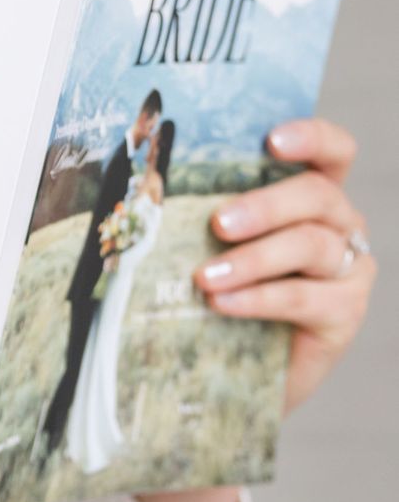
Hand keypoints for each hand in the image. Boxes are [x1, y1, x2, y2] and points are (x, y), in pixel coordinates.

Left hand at [192, 116, 374, 415]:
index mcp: (313, 193)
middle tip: (218, 223)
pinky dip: (259, 297)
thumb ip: (206, 207)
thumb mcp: (214, 242)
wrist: (236, 363)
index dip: (312, 137)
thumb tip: (152, 177)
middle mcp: (340, 223)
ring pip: (310, 245)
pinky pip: (304, 297)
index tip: (271, 140)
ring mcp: (349, 268)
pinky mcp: (345, 313)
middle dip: (265, 205)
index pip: (333, 150)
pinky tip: (222, 303)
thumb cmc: (222, 286)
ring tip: (205, 277)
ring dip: (253, 258)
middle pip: (317, 195)